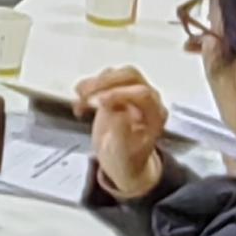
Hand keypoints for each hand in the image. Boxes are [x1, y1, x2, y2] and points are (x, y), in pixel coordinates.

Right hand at [74, 66, 170, 200]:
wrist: (121, 161)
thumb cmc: (126, 159)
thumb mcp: (123, 153)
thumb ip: (123, 133)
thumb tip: (119, 111)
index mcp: (156, 115)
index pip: (142, 94)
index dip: (120, 95)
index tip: (100, 102)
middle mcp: (149, 100)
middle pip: (131, 76)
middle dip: (106, 82)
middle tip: (86, 94)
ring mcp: (133, 93)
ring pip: (117, 74)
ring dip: (95, 83)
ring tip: (79, 98)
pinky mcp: (118, 91)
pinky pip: (105, 79)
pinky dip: (90, 86)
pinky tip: (79, 98)